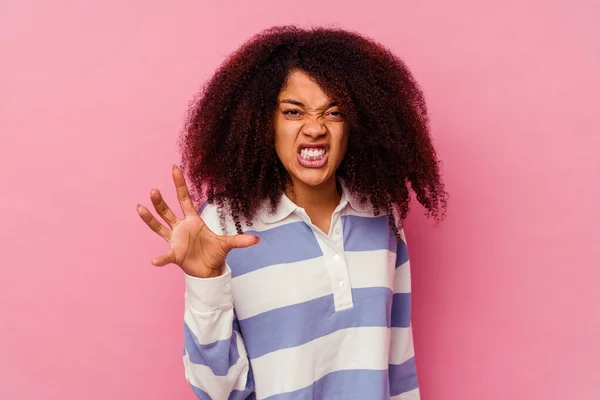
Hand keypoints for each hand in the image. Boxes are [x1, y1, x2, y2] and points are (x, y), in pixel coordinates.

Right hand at [136, 165, 259, 277]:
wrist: (208, 270)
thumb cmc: (215, 253)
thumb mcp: (228, 245)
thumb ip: (240, 240)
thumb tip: (257, 240)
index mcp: (193, 220)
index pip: (184, 198)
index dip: (179, 184)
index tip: (174, 168)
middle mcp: (181, 227)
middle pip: (168, 211)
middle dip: (160, 201)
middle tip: (154, 190)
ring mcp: (175, 239)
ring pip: (159, 226)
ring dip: (150, 218)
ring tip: (140, 207)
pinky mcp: (174, 254)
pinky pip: (166, 255)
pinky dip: (161, 259)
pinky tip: (154, 261)